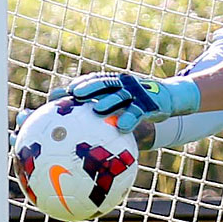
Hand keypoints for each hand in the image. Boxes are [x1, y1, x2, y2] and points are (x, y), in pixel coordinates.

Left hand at [48, 72, 199, 131]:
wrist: (168, 98)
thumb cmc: (137, 107)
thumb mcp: (120, 109)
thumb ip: (102, 117)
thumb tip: (77, 137)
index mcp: (110, 85)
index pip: (88, 84)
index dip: (71, 88)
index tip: (54, 96)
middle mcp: (120, 85)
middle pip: (100, 84)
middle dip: (86, 88)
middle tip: (71, 95)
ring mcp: (135, 92)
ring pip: (119, 95)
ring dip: (108, 101)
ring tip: (96, 109)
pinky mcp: (149, 102)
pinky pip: (137, 111)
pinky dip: (129, 118)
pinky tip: (121, 128)